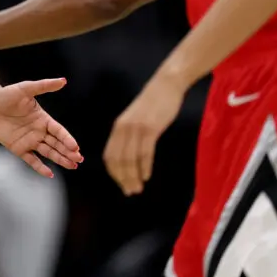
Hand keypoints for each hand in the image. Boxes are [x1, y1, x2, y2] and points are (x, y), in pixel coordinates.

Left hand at [0, 78, 82, 177]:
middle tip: (79, 159)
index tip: (75, 146)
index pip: (59, 131)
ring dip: (60, 159)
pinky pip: (32, 160)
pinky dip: (40, 167)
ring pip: (48, 152)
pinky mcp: (19, 148)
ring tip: (73, 166)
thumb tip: (63, 80)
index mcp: (44, 119)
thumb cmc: (8, 95)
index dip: (67, 138)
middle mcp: (39, 131)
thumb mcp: (26, 89)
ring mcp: (30, 141)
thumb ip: (44, 86)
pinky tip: (50, 174)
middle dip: (68, 152)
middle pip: (57, 144)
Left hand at [103, 74, 184, 195]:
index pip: (110, 155)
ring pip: (131, 158)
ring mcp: (137, 128)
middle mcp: (123, 128)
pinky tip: (146, 176)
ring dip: (133, 176)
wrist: (165, 85)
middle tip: (130, 192)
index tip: (121, 184)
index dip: (114, 172)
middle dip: (123, 178)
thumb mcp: (136, 119)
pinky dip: (144, 166)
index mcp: (118, 127)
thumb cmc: (153, 104)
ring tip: (137, 188)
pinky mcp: (151, 128)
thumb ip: (130, 134)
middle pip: (118, 160)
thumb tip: (129, 155)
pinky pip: (145, 152)